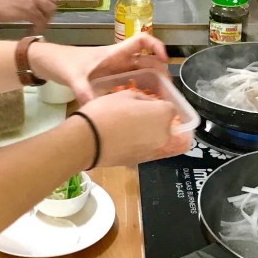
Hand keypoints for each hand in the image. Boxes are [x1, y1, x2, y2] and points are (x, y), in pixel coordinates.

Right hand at [0, 0, 56, 31]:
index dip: (43, 1)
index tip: (40, 9)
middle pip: (51, 0)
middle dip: (48, 11)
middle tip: (41, 19)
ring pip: (49, 10)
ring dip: (45, 19)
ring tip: (38, 26)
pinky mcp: (30, 10)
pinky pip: (41, 21)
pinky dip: (39, 27)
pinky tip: (32, 31)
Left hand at [30, 32, 168, 104]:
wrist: (47, 63)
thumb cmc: (62, 62)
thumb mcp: (73, 76)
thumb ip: (83, 90)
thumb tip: (93, 106)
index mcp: (113, 53)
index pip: (141, 41)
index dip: (155, 46)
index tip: (164, 60)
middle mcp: (117, 60)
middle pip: (145, 60)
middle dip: (159, 71)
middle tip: (167, 89)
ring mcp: (113, 70)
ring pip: (139, 72)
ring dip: (151, 82)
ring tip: (159, 99)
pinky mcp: (108, 79)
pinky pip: (129, 82)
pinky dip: (137, 90)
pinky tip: (139, 105)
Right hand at [77, 91, 192, 166]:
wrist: (87, 142)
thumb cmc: (105, 112)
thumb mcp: (123, 95)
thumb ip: (141, 98)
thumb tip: (147, 103)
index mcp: (162, 115)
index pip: (171, 108)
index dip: (160, 105)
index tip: (148, 103)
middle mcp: (163, 135)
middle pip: (167, 126)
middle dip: (158, 121)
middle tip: (140, 115)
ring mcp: (152, 151)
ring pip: (157, 139)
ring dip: (150, 134)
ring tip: (131, 129)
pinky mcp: (140, 162)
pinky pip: (146, 149)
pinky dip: (140, 144)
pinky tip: (124, 140)